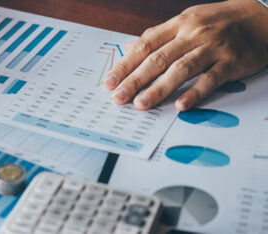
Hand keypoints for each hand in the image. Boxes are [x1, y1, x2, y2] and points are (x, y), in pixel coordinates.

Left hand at [105, 0, 267, 110]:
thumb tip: (129, 49)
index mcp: (178, 25)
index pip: (145, 46)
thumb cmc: (217, 21)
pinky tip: (181, 106)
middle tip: (118, 97)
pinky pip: (211, 79)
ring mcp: (212, 48)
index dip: (125, 65)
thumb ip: (158, 37)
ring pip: (181, 70)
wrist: (260, 17)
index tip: (110, 82)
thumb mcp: (186, 21)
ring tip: (141, 104)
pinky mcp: (231, 62)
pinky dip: (195, 93)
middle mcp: (192, 35)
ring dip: (159, 89)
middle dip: (135, 80)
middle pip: (158, 59)